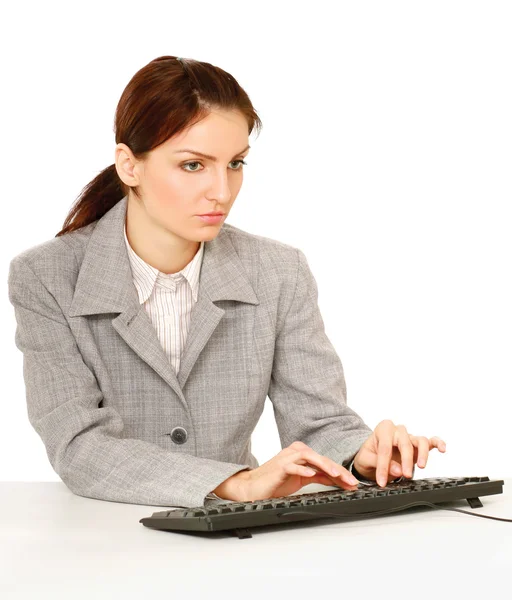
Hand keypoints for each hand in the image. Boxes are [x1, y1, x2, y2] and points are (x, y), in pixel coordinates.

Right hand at [223, 440, 360, 501]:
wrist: (253, 487)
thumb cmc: (276, 482)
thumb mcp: (302, 480)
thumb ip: (318, 476)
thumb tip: (336, 479)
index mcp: (302, 454)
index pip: (325, 462)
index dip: (340, 472)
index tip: (352, 483)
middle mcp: (296, 452)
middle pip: (321, 458)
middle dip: (338, 470)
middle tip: (351, 482)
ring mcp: (287, 458)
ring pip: (310, 457)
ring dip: (324, 466)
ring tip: (337, 475)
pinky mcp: (279, 466)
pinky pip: (292, 466)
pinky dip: (302, 469)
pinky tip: (311, 474)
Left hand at [353, 419, 446, 486]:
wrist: (372, 455)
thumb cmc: (369, 454)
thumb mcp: (365, 459)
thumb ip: (379, 463)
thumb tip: (397, 469)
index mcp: (383, 429)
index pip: (385, 447)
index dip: (383, 466)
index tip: (382, 481)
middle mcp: (398, 430)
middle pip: (405, 443)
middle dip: (405, 460)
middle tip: (405, 475)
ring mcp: (409, 437)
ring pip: (420, 441)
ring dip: (422, 454)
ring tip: (421, 467)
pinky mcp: (418, 445)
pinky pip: (430, 441)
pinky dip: (437, 443)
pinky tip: (442, 449)